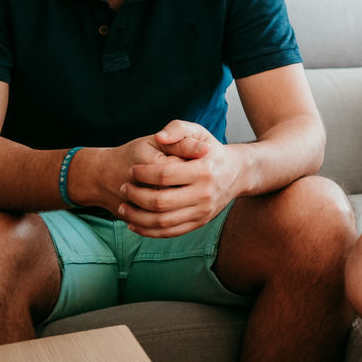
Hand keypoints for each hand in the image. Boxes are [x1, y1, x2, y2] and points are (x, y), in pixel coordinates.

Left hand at [115, 120, 246, 237]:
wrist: (237, 173)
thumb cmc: (211, 150)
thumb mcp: (200, 132)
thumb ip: (178, 128)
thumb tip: (159, 137)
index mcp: (204, 170)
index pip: (165, 175)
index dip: (143, 174)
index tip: (132, 170)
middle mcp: (205, 193)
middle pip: (161, 201)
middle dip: (136, 196)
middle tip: (124, 187)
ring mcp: (203, 211)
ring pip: (162, 222)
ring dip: (137, 217)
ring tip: (124, 207)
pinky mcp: (200, 223)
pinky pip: (170, 233)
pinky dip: (148, 231)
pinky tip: (134, 223)